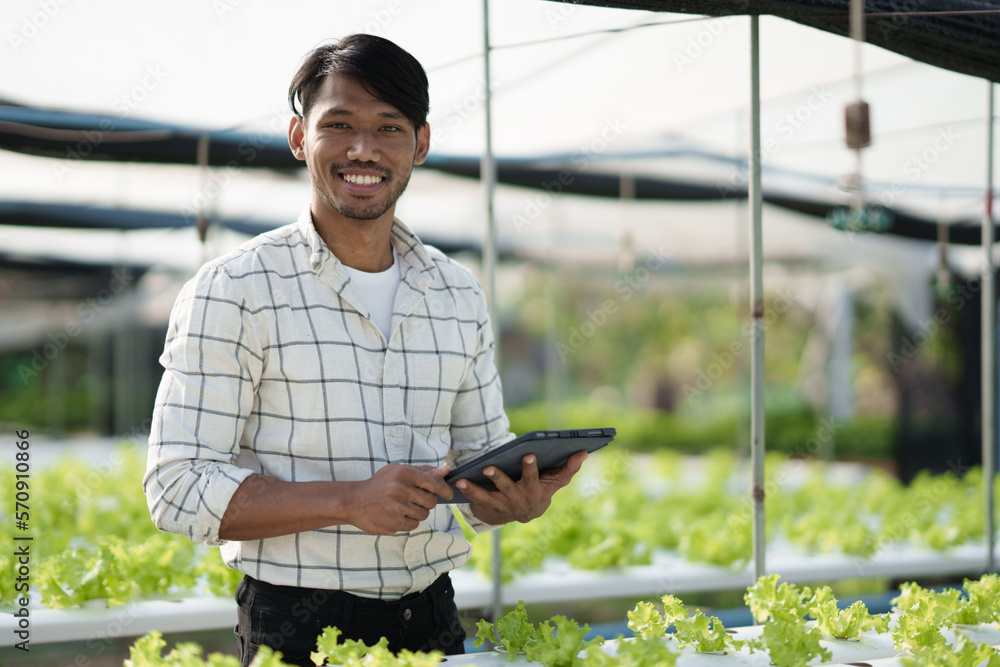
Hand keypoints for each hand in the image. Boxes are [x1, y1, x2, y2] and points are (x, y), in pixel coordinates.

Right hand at [345, 463, 452, 534]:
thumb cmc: (380, 484)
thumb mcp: (398, 471)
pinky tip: (397, 514)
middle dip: (427, 501)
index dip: (445, 489)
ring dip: (418, 511)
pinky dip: (409, 521)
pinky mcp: (393, 524)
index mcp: (403, 474)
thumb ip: (424, 471)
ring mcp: (396, 509)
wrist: (354, 501)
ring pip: (424, 514)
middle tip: (415, 498)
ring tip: (403, 506)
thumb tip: (447, 470)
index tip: (448, 493)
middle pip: (431, 501)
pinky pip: (414, 525)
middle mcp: (400, 490)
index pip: (435, 483)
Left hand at [457, 450, 587, 524]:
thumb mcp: (556, 482)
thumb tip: (583, 451)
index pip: (533, 478)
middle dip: (498, 478)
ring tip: (464, 479)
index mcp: (534, 491)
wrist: (527, 513)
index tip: (527, 454)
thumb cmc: (542, 490)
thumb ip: (569, 467)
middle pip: (507, 488)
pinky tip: (458, 481)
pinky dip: (467, 491)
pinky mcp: (488, 506)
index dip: (530, 467)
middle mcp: (517, 499)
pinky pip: (476, 500)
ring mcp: (502, 505)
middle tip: (489, 467)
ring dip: (475, 489)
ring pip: (487, 497)